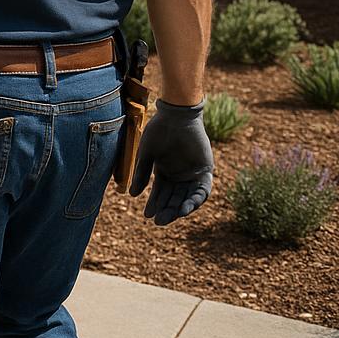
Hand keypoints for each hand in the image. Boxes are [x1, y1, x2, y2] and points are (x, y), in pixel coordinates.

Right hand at [130, 99, 213, 224]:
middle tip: (161, 221)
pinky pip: (203, 189)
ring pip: (188, 196)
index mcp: (164, 172)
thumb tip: (133, 195)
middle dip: (168, 210)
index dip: (155, 205)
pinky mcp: (205, 169)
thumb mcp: (147, 154)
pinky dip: (197, 198)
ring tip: (176, 215)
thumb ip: (142, 173)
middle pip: (174, 198)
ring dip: (182, 207)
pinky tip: (187, 206)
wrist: (177, 116)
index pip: (160, 193)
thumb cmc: (159, 131)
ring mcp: (193, 173)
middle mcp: (179, 175)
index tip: (148, 216)